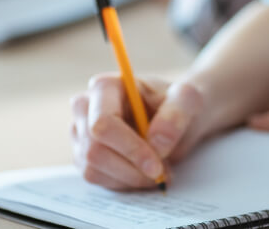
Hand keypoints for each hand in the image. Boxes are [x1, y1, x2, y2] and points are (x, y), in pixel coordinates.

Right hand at [70, 74, 211, 189]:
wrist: (173, 118)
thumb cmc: (176, 104)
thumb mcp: (188, 100)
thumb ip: (177, 114)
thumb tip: (157, 142)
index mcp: (105, 86)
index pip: (103, 123)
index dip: (129, 148)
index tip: (156, 166)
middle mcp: (85, 107)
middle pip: (94, 150)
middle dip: (131, 169)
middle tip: (162, 173)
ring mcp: (80, 132)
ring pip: (93, 168)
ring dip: (129, 177)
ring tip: (158, 170)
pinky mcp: (82, 154)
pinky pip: (95, 178)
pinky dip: (123, 182)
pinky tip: (142, 172)